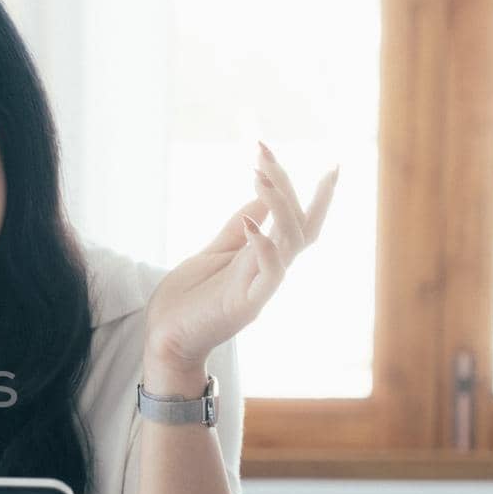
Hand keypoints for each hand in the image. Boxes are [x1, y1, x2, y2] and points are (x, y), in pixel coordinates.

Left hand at [143, 143, 338, 382]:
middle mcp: (269, 270)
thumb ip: (237, 227)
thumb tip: (262, 196)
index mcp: (262, 258)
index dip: (312, 192)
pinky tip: (251, 223)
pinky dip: (264, 246)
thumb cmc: (187, 300)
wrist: (164, 340)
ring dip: (279, 206)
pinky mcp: (247, 306)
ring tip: (259, 175)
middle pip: (298, 224)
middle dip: (287, 186)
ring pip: (289, 242)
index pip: (299, 221)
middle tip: (264, 153)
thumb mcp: (212, 252)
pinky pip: (269, 274)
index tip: (328, 162)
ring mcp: (261, 288)